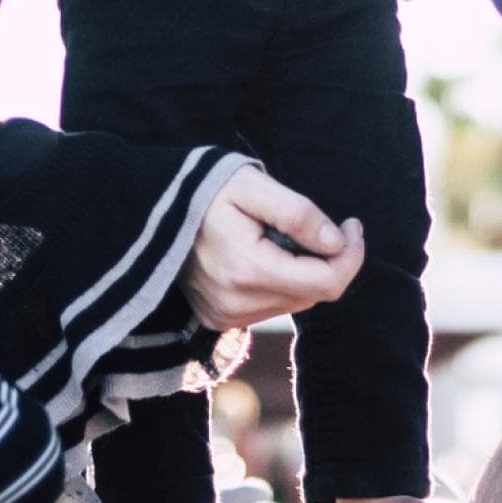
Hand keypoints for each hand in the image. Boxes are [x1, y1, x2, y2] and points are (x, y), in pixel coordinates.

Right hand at [179, 166, 364, 330]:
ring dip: (305, 271)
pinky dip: (283, 281)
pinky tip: (266, 251)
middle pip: (313, 295)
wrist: (149, 206)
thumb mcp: (252, 185)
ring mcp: (224, 315)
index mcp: (247, 271)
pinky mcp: (218, 317)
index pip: (325, 283)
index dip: (351, 256)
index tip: (352, 225)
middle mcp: (235, 304)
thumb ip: (297, 213)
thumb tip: (337, 242)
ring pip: (294, 302)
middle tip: (324, 224)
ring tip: (285, 234)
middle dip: (329, 261)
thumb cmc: (204, 187)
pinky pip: (270, 306)